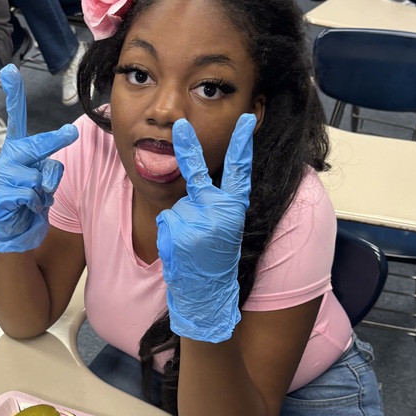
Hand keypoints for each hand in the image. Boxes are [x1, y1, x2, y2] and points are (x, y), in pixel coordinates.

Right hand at [0, 64, 78, 252]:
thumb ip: (49, 162)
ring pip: (39, 177)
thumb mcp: (44, 178)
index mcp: (15, 151)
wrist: (17, 233)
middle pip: (35, 145)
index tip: (9, 69)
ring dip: (44, 192)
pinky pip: (31, 196)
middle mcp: (5, 160)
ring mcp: (0, 179)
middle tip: (71, 132)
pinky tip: (26, 209)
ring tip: (34, 199)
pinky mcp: (1, 199)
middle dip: (55, 140)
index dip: (14, 95)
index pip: (16, 119)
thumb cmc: (32, 202)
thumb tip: (67, 136)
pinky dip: (36, 205)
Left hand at [156, 114, 255, 342]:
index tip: (248, 120)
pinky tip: (181, 250)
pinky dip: (170, 233)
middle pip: (198, 174)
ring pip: (178, 205)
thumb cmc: (215, 261)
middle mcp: (219, 211)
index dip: (243, 145)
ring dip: (179, 221)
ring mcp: (197, 219)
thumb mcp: (223, 230)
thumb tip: (195, 185)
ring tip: (191, 245)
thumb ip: (214, 205)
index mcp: (235, 210)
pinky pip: (167, 219)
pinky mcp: (178, 229)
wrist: (206, 295)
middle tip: (180, 125)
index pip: (240, 172)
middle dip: (188, 147)